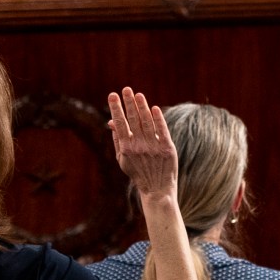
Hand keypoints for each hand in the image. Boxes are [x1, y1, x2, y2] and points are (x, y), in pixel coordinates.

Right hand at [108, 88, 179, 202]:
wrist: (156, 189)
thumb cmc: (138, 172)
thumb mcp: (122, 159)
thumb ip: (117, 140)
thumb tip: (111, 122)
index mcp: (126, 148)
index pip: (120, 124)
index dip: (116, 108)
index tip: (112, 95)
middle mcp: (139, 146)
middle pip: (133, 120)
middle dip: (128, 103)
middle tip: (126, 89)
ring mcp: (153, 147)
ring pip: (147, 122)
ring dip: (142, 106)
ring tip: (138, 94)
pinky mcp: (167, 148)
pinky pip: (162, 130)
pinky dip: (158, 119)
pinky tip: (154, 108)